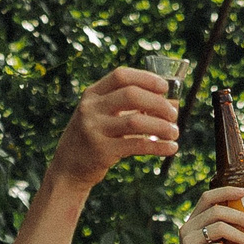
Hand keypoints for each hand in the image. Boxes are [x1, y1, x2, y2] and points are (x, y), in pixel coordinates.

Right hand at [46, 68, 180, 191]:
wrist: (68, 168)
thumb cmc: (94, 138)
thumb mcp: (105, 116)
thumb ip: (133, 107)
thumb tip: (174, 103)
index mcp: (92, 94)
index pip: (121, 76)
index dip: (146, 78)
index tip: (165, 87)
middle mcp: (91, 108)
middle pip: (131, 95)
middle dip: (158, 103)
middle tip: (173, 114)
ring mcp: (95, 129)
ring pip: (136, 122)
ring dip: (161, 126)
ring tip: (175, 132)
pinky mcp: (102, 151)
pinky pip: (136, 146)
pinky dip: (158, 147)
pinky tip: (171, 148)